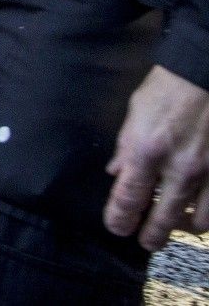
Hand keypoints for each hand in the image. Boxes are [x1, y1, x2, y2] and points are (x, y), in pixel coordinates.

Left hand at [106, 66, 208, 249]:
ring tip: (174, 226)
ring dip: (182, 227)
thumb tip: (117, 173)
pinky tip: (198, 213)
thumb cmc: (166, 89)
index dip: (120, 219)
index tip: (116, 227)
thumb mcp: (134, 114)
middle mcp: (178, 168)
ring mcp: (208, 173)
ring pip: (197, 221)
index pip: (128, 198)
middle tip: (144, 240)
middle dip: (150, 235)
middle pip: (162, 218)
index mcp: (146, 151)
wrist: (204, 74)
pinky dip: (206, 216)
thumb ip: (125, 148)